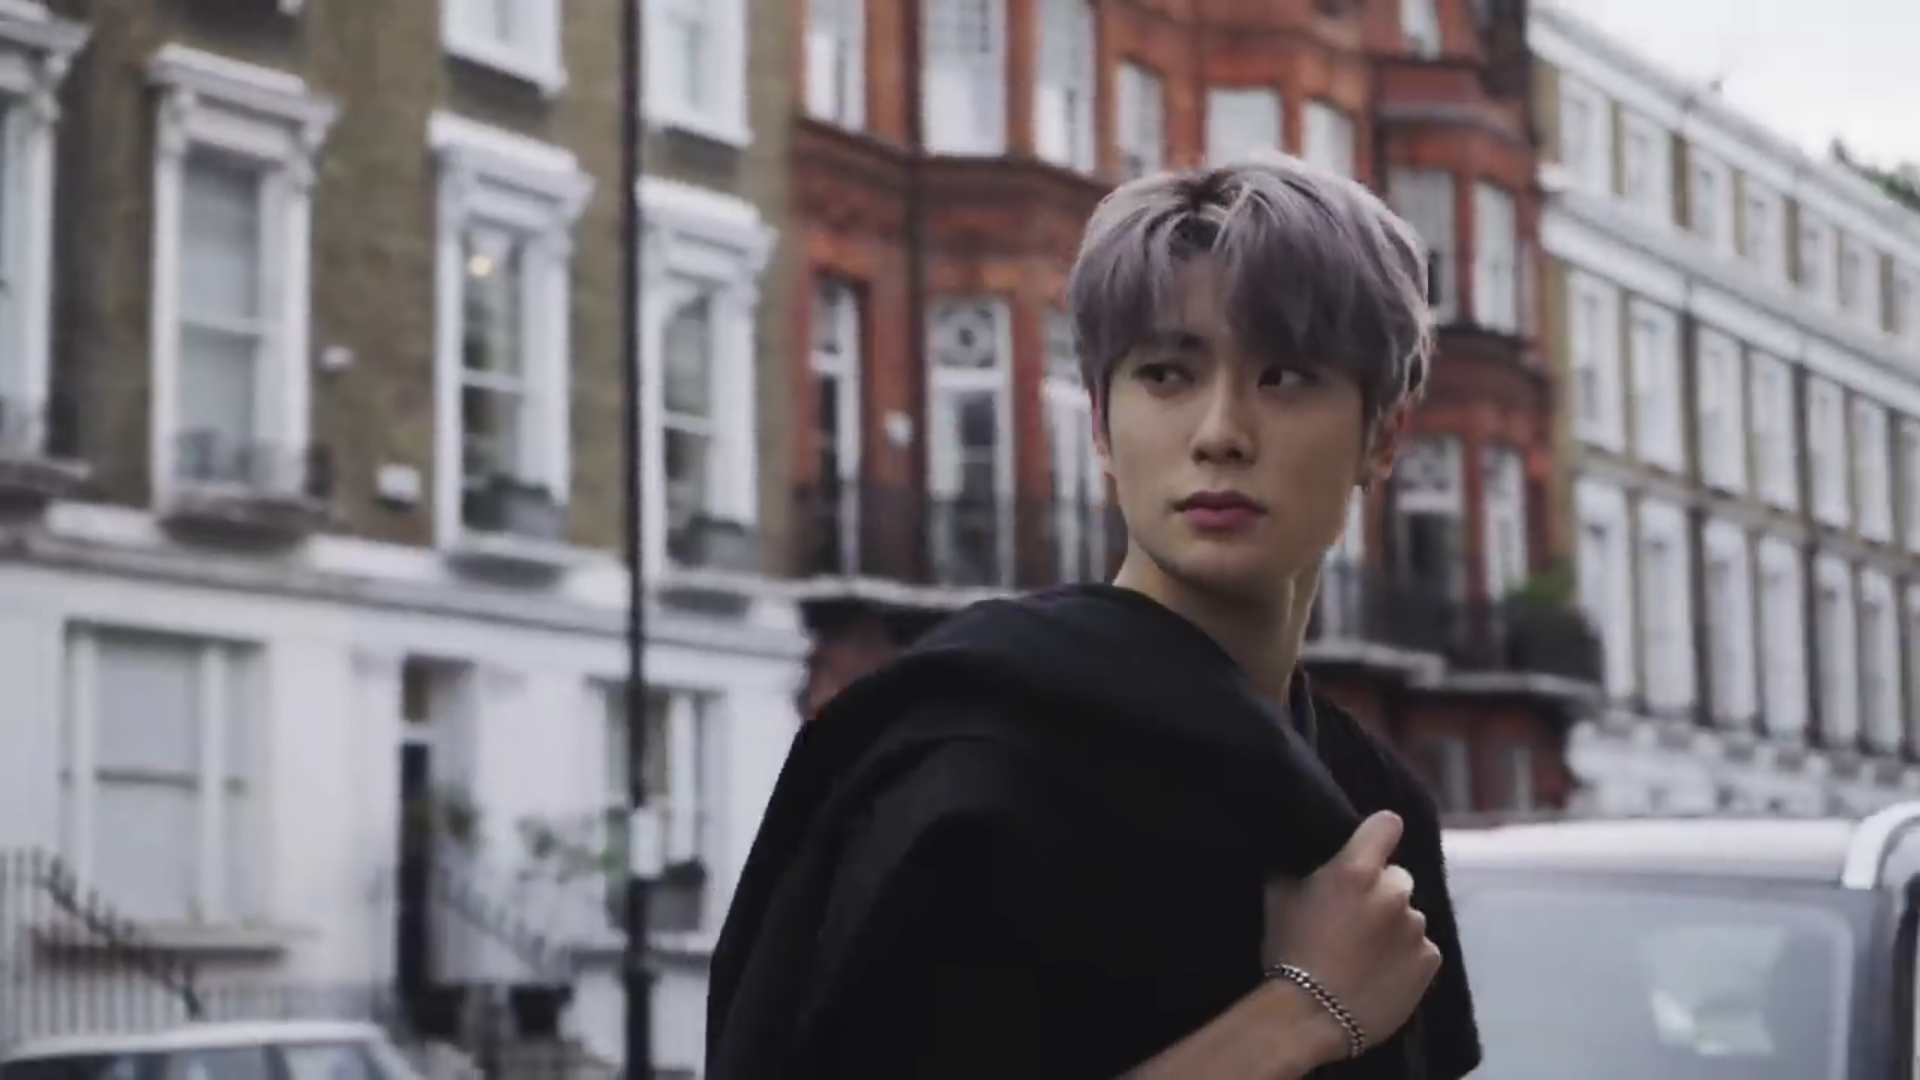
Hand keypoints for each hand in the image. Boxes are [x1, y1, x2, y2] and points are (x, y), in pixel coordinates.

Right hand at [1261, 811, 1441, 1058]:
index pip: (1387, 824)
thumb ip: (1299, 866)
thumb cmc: (1289, 952)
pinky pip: (1421, 947)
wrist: (1310, 1016)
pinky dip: (1406, 956)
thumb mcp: (1279, 897)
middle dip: (1380, 890)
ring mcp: (1415, 928)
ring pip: (1408, 915)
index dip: (1378, 833)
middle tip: (1355, 918)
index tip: (1370, 846)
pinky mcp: (1430, 961)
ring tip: (1366, 954)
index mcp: (1356, 870)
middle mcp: (1393, 893)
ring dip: (1393, 926)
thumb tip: (1302, 849)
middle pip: (1397, 876)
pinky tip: (1382, 973)